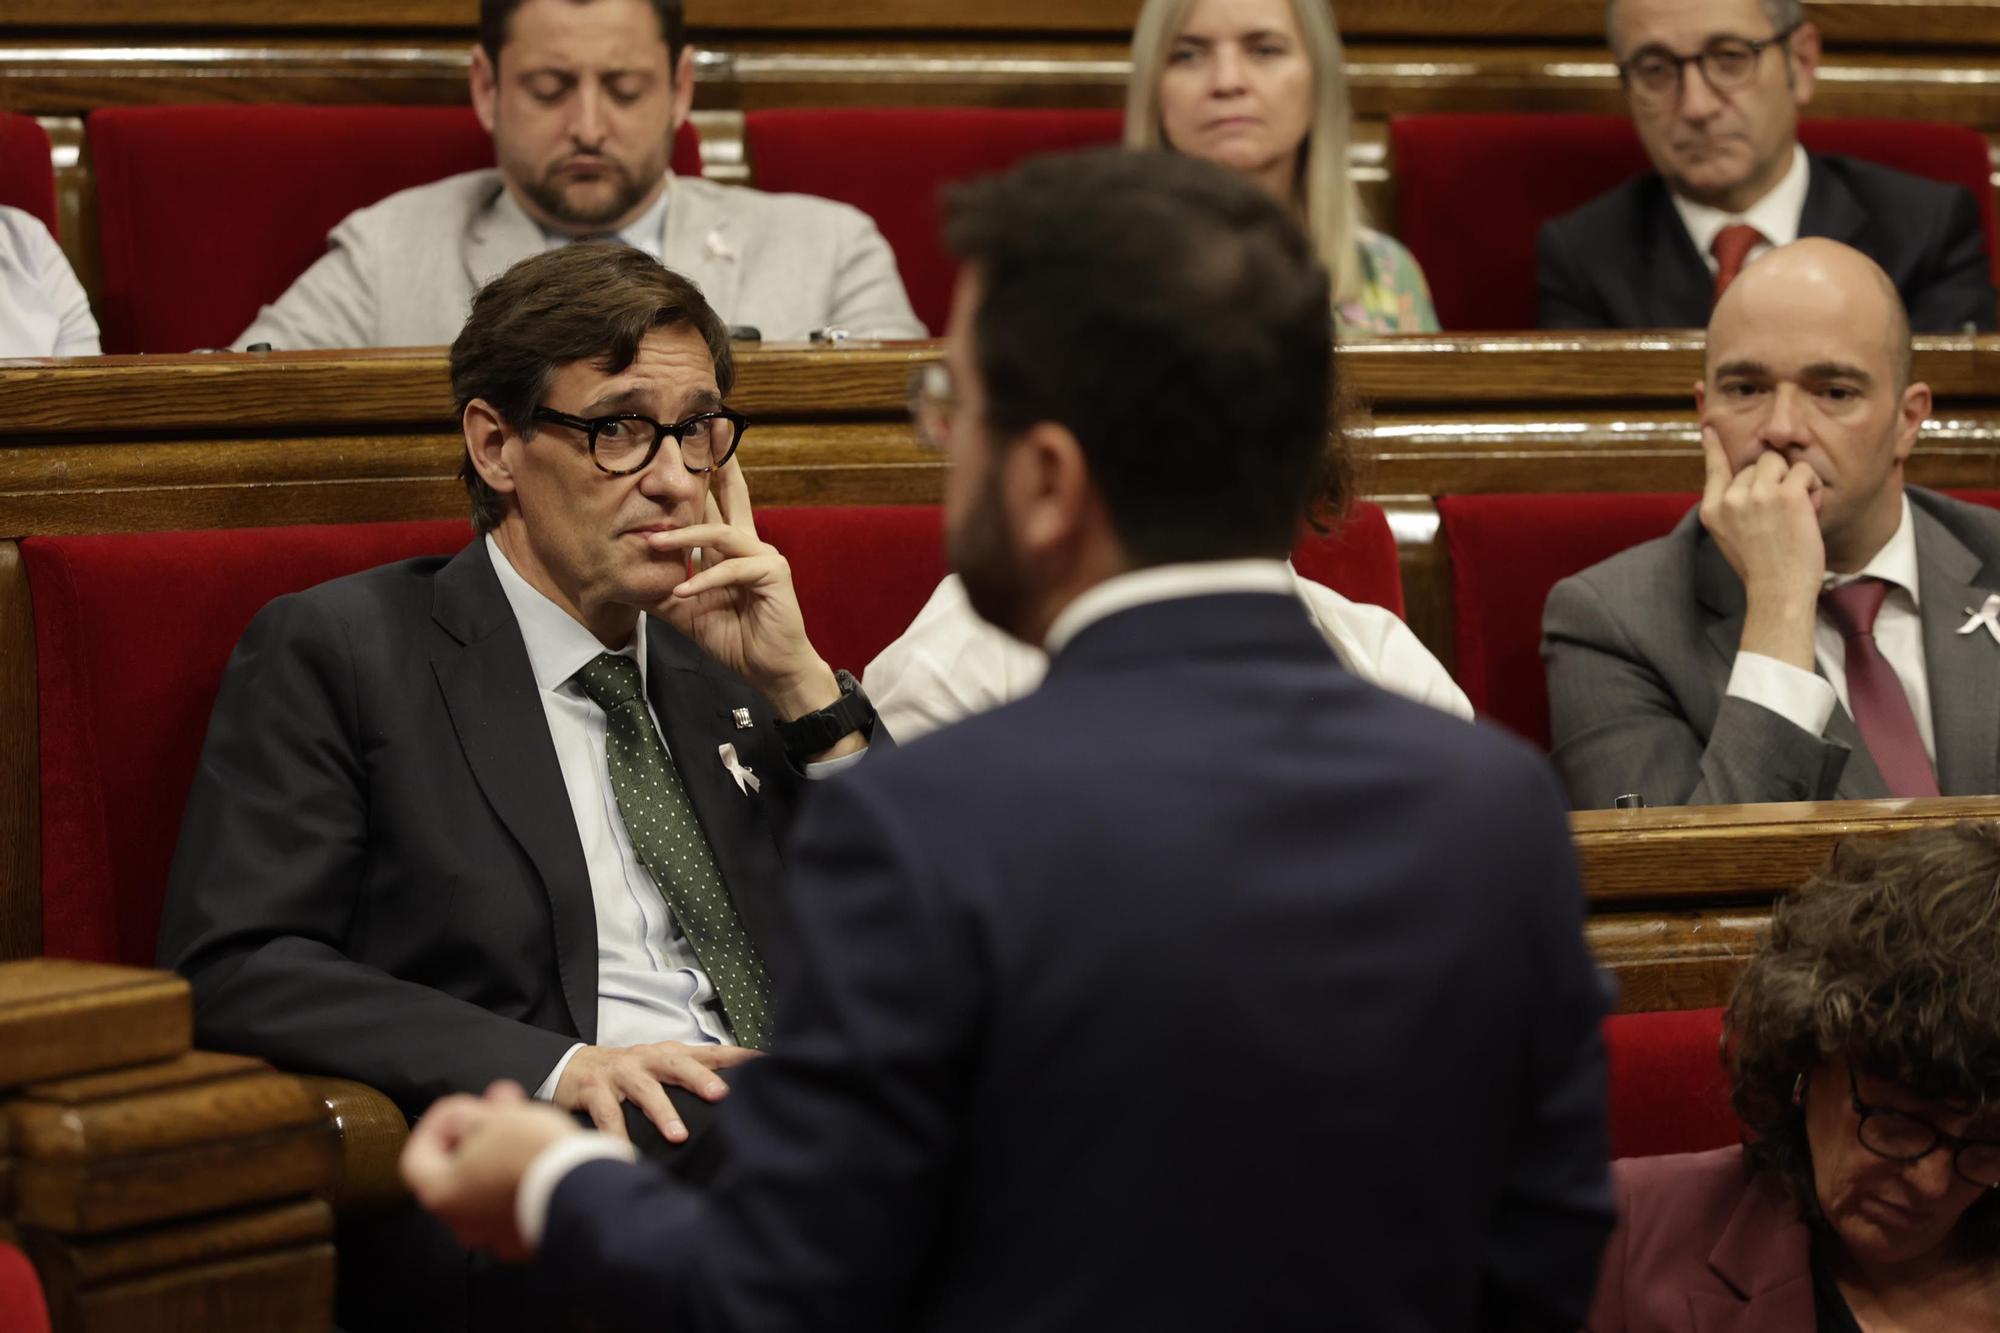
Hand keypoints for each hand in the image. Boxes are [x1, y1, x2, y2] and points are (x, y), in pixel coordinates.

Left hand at [401, 1081, 578, 1260]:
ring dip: (499, 1150)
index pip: (416, 1157)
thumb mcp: (493, 1117)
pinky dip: (519, 1175)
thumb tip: (461, 1119)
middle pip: (457, 1169)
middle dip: (477, 1130)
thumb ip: (466, 1115)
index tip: (458, 1107)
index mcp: (441, 1193)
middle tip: (500, 1102)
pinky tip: (540, 1153)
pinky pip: (514, 1201)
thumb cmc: (530, 1151)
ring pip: (488, 1184)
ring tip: (526, 1118)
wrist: (583, 1192)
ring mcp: (494, 1235)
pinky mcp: (526, 1239)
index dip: (434, 1125)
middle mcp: (460, 1221)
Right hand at [553, 1040, 758, 1143]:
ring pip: (645, 1089)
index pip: (709, 1052)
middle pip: (678, 1064)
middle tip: (723, 1095)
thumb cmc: (628, 1074)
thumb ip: (694, 1077)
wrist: (572, 1067)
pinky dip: (615, 1134)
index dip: (736, 1056)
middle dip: (701, 1078)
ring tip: (678, 1136)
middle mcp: (648, 1059)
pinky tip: (624, 1152)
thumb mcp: (661, 1069)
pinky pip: (607, 1113)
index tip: (764, 1064)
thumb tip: (739, 1099)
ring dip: (663, 1111)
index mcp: (669, 1054)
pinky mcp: (594, 1090)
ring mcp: (621, 1073)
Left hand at [642, 459, 843, 718]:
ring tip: (652, 543)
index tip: (688, 448)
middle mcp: (750, 544)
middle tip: (704, 431)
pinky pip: (732, 570)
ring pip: (720, 534)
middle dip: (718, 465)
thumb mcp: (686, 610)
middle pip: (733, 496)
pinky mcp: (772, 574)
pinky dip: (703, 581)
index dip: (703, 478)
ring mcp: (764, 556)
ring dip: (684, 538)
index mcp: (731, 549)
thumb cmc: (734, 637)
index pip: (715, 506)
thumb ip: (661, 590)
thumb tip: (623, 580)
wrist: (770, 669)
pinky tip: (682, 592)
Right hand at [1697, 425, 1825, 670]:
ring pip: (1779, 461)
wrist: (1777, 591)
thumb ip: (1732, 507)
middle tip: (1783, 511)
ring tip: (1797, 509)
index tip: (1710, 428)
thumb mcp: (1730, 537)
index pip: (1713, 468)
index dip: (1714, 447)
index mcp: (1712, 510)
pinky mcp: (1785, 495)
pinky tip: (1809, 511)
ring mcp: (1756, 495)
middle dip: (1775, 479)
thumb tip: (1744, 479)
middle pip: (1756, 463)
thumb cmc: (1761, 568)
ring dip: (1794, 479)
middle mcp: (1729, 498)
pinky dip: (1812, 488)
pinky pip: (1803, 472)